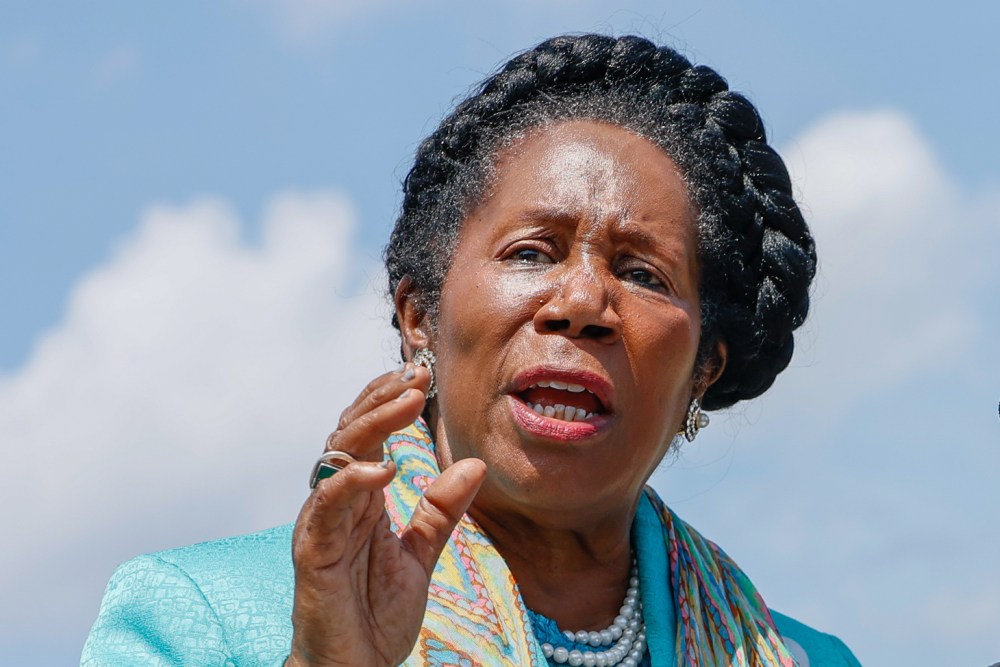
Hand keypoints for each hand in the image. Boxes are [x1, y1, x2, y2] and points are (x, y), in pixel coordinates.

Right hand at [287, 364, 486, 666]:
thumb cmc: (376, 614)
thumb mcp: (421, 553)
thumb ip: (442, 510)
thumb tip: (475, 465)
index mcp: (360, 498)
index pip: (367, 433)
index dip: (389, 400)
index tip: (422, 374)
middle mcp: (336, 502)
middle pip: (350, 432)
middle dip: (382, 398)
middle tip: (417, 373)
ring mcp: (321, 524)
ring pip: (336, 456)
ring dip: (371, 423)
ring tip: (407, 401)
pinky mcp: (312, 552)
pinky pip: (326, 507)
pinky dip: (351, 482)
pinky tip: (383, 468)